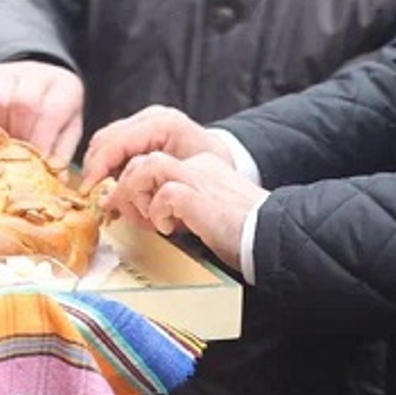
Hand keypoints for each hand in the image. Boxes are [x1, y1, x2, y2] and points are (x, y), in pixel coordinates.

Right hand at [0, 61, 84, 165]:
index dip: (42, 141)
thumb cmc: (56, 112)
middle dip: (20, 136)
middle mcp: (39, 72)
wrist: (39, 80)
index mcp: (65, 86)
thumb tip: (56, 181)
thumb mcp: (67, 129)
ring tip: (6, 148)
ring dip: (0, 131)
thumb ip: (62, 153)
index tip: (36, 165)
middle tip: (18, 158)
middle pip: (23, 104)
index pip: (51, 111)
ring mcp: (11, 71)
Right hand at [80, 105, 231, 190]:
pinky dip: (109, 165)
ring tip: (103, 193)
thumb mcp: (183, 182)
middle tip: (92, 196)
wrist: (224, 160)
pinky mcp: (142, 129)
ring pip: (105, 141)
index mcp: (162, 124)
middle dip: (95, 169)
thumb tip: (109, 201)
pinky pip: (115, 144)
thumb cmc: (210, 172)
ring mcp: (145, 121)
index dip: (97, 168)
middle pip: (104, 139)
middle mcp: (151, 117)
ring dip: (100, 168)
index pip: (115, 142)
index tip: (88, 192)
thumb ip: (146, 189)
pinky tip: (112, 184)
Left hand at [107, 151, 266, 267]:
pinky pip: (164, 194)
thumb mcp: (205, 215)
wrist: (273, 233)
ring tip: (144, 219)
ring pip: (147, 166)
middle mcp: (197, 167)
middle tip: (122, 215)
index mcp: (200, 169)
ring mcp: (197, 178)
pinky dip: (158, 212)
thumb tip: (143, 217)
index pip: (153, 163)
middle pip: (144, 160)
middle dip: (124, 188)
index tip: (125, 209)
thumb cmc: (243, 233)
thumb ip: (179, 210)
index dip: (132, 185)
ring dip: (135, 194)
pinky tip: (169, 229)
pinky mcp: (198, 195)